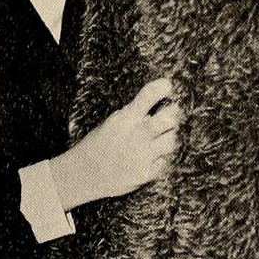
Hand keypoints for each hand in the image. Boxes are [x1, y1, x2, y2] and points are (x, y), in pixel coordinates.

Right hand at [49, 78, 180, 210]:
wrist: (85, 173)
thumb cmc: (99, 143)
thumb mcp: (112, 121)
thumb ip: (132, 115)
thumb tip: (154, 108)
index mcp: (126, 119)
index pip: (148, 96)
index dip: (161, 87)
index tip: (167, 85)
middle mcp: (137, 136)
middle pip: (168, 120)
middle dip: (173, 114)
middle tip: (172, 111)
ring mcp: (143, 156)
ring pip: (171, 141)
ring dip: (169, 136)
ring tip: (161, 135)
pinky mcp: (146, 174)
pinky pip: (164, 161)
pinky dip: (160, 157)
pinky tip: (151, 155)